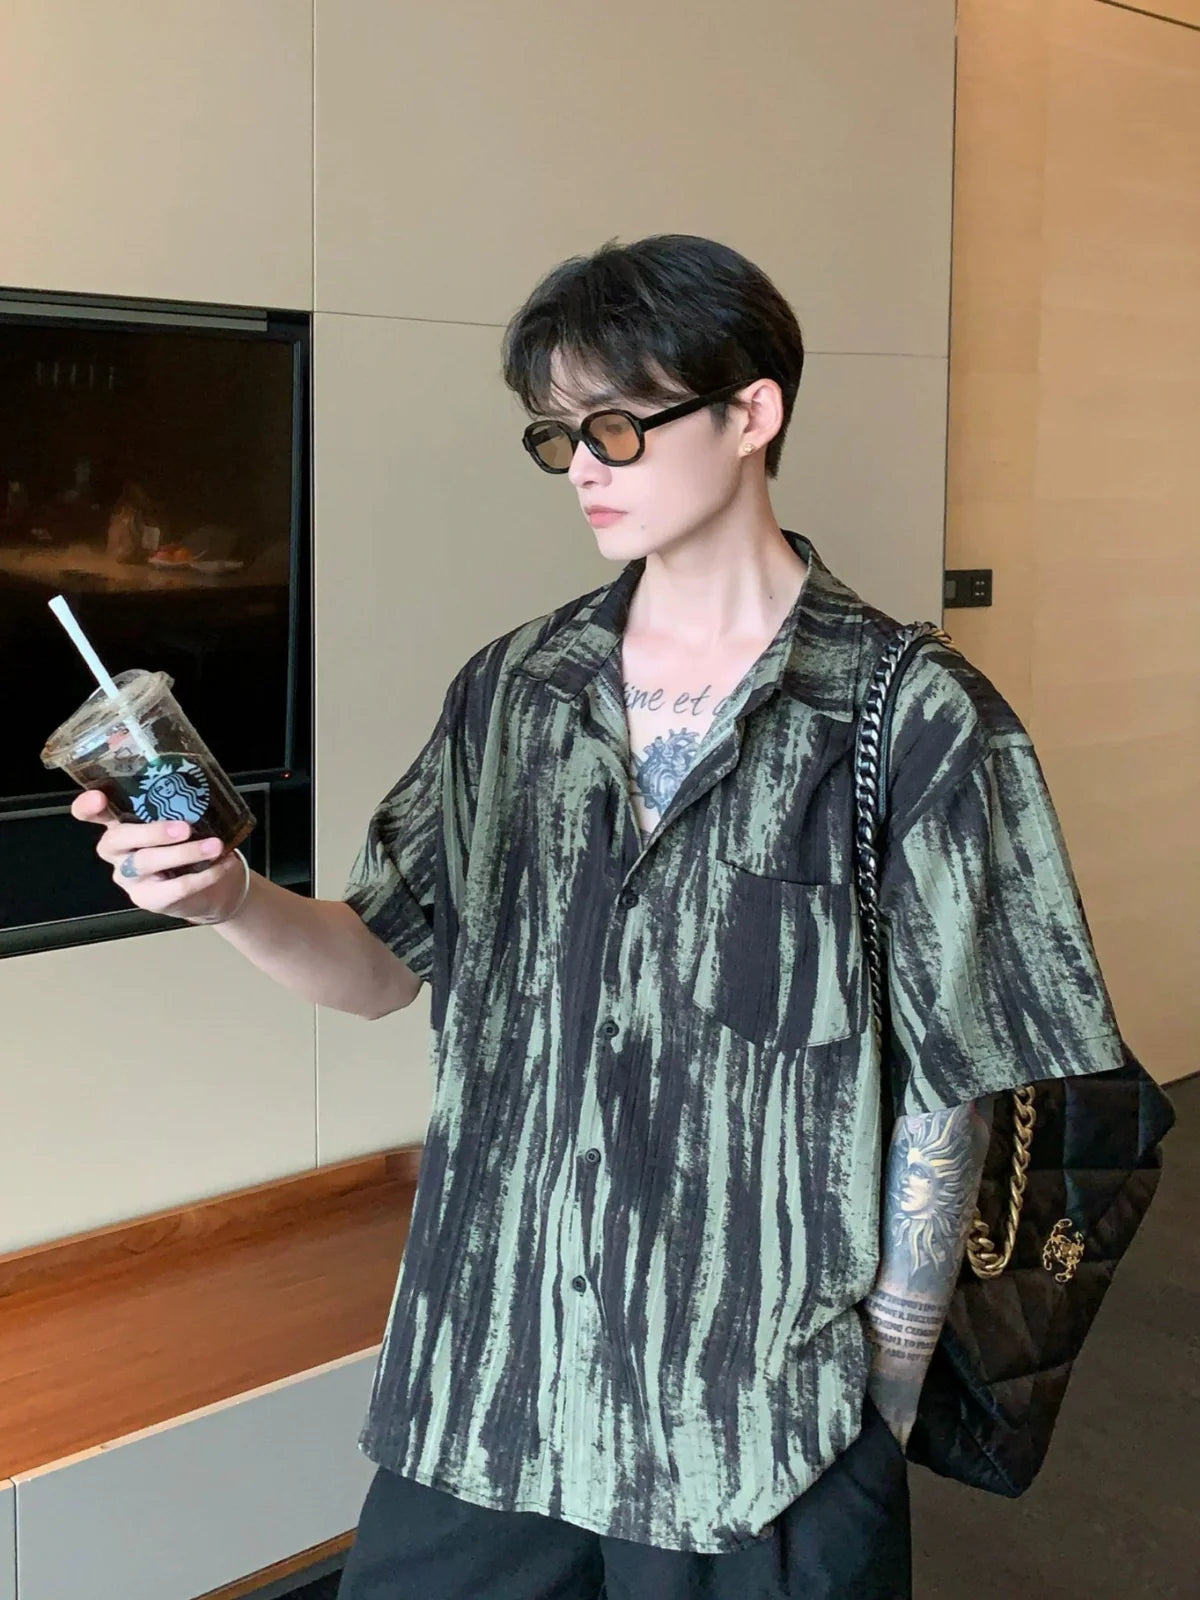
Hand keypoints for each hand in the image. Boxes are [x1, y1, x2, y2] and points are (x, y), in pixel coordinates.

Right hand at [71, 788, 243, 922]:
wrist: (212, 888)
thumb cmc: (192, 844)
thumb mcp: (182, 820)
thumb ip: (178, 805)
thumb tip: (200, 788)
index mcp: (119, 822)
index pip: (91, 812)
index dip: (87, 806)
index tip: (98, 798)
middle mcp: (117, 850)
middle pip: (117, 839)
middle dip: (151, 832)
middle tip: (184, 828)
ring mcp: (129, 876)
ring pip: (146, 862)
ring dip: (183, 853)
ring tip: (214, 846)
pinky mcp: (148, 898)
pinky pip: (172, 888)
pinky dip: (201, 876)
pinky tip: (221, 865)